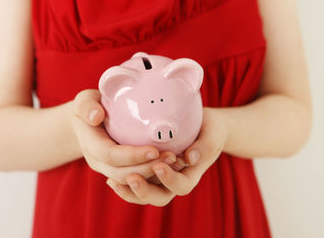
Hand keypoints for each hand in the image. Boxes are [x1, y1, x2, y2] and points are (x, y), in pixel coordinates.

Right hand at [71, 89, 176, 183]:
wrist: (87, 122)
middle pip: (122, 173)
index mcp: (91, 145)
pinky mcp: (121, 171)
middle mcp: (99, 163)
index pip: (110, 156)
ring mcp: (109, 170)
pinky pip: (137, 181)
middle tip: (171, 157)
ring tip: (174, 161)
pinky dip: (153, 177)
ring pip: (131, 181)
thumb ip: (86, 106)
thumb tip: (96, 116)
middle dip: (147, 168)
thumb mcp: (84, 101)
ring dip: (152, 174)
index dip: (132, 155)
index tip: (154, 149)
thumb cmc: (89, 107)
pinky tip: (170, 167)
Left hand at [106, 107, 226, 205]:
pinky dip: (123, 184)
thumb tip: (190, 158)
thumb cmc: (209, 128)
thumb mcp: (213, 133)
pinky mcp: (149, 172)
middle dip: (145, 191)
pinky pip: (136, 185)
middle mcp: (175, 181)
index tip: (159, 165)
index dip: (170, 180)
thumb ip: (205, 146)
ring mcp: (161, 179)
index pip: (182, 186)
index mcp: (191, 174)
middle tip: (132, 177)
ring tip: (113, 180)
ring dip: (130, 191)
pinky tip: (110, 177)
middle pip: (161, 197)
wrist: (203, 126)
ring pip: (145, 195)